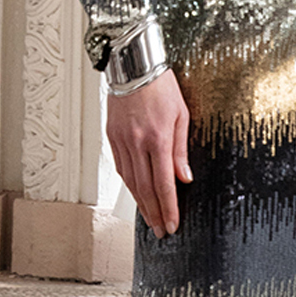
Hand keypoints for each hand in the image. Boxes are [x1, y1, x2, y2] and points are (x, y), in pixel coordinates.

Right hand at [105, 68, 191, 234]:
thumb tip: (184, 179)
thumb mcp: (181, 115)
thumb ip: (181, 150)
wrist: (133, 65)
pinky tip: (136, 194)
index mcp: (157, 139)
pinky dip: (129, 184)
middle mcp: (137, 143)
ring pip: (130, 182)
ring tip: (149, 219)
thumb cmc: (161, 86)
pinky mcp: (111, 137)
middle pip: (145, 189)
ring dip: (141, 204)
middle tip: (160, 231)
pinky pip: (120, 167)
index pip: (163, 184)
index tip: (173, 225)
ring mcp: (121, 141)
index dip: (169, 208)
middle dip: (154, 214)